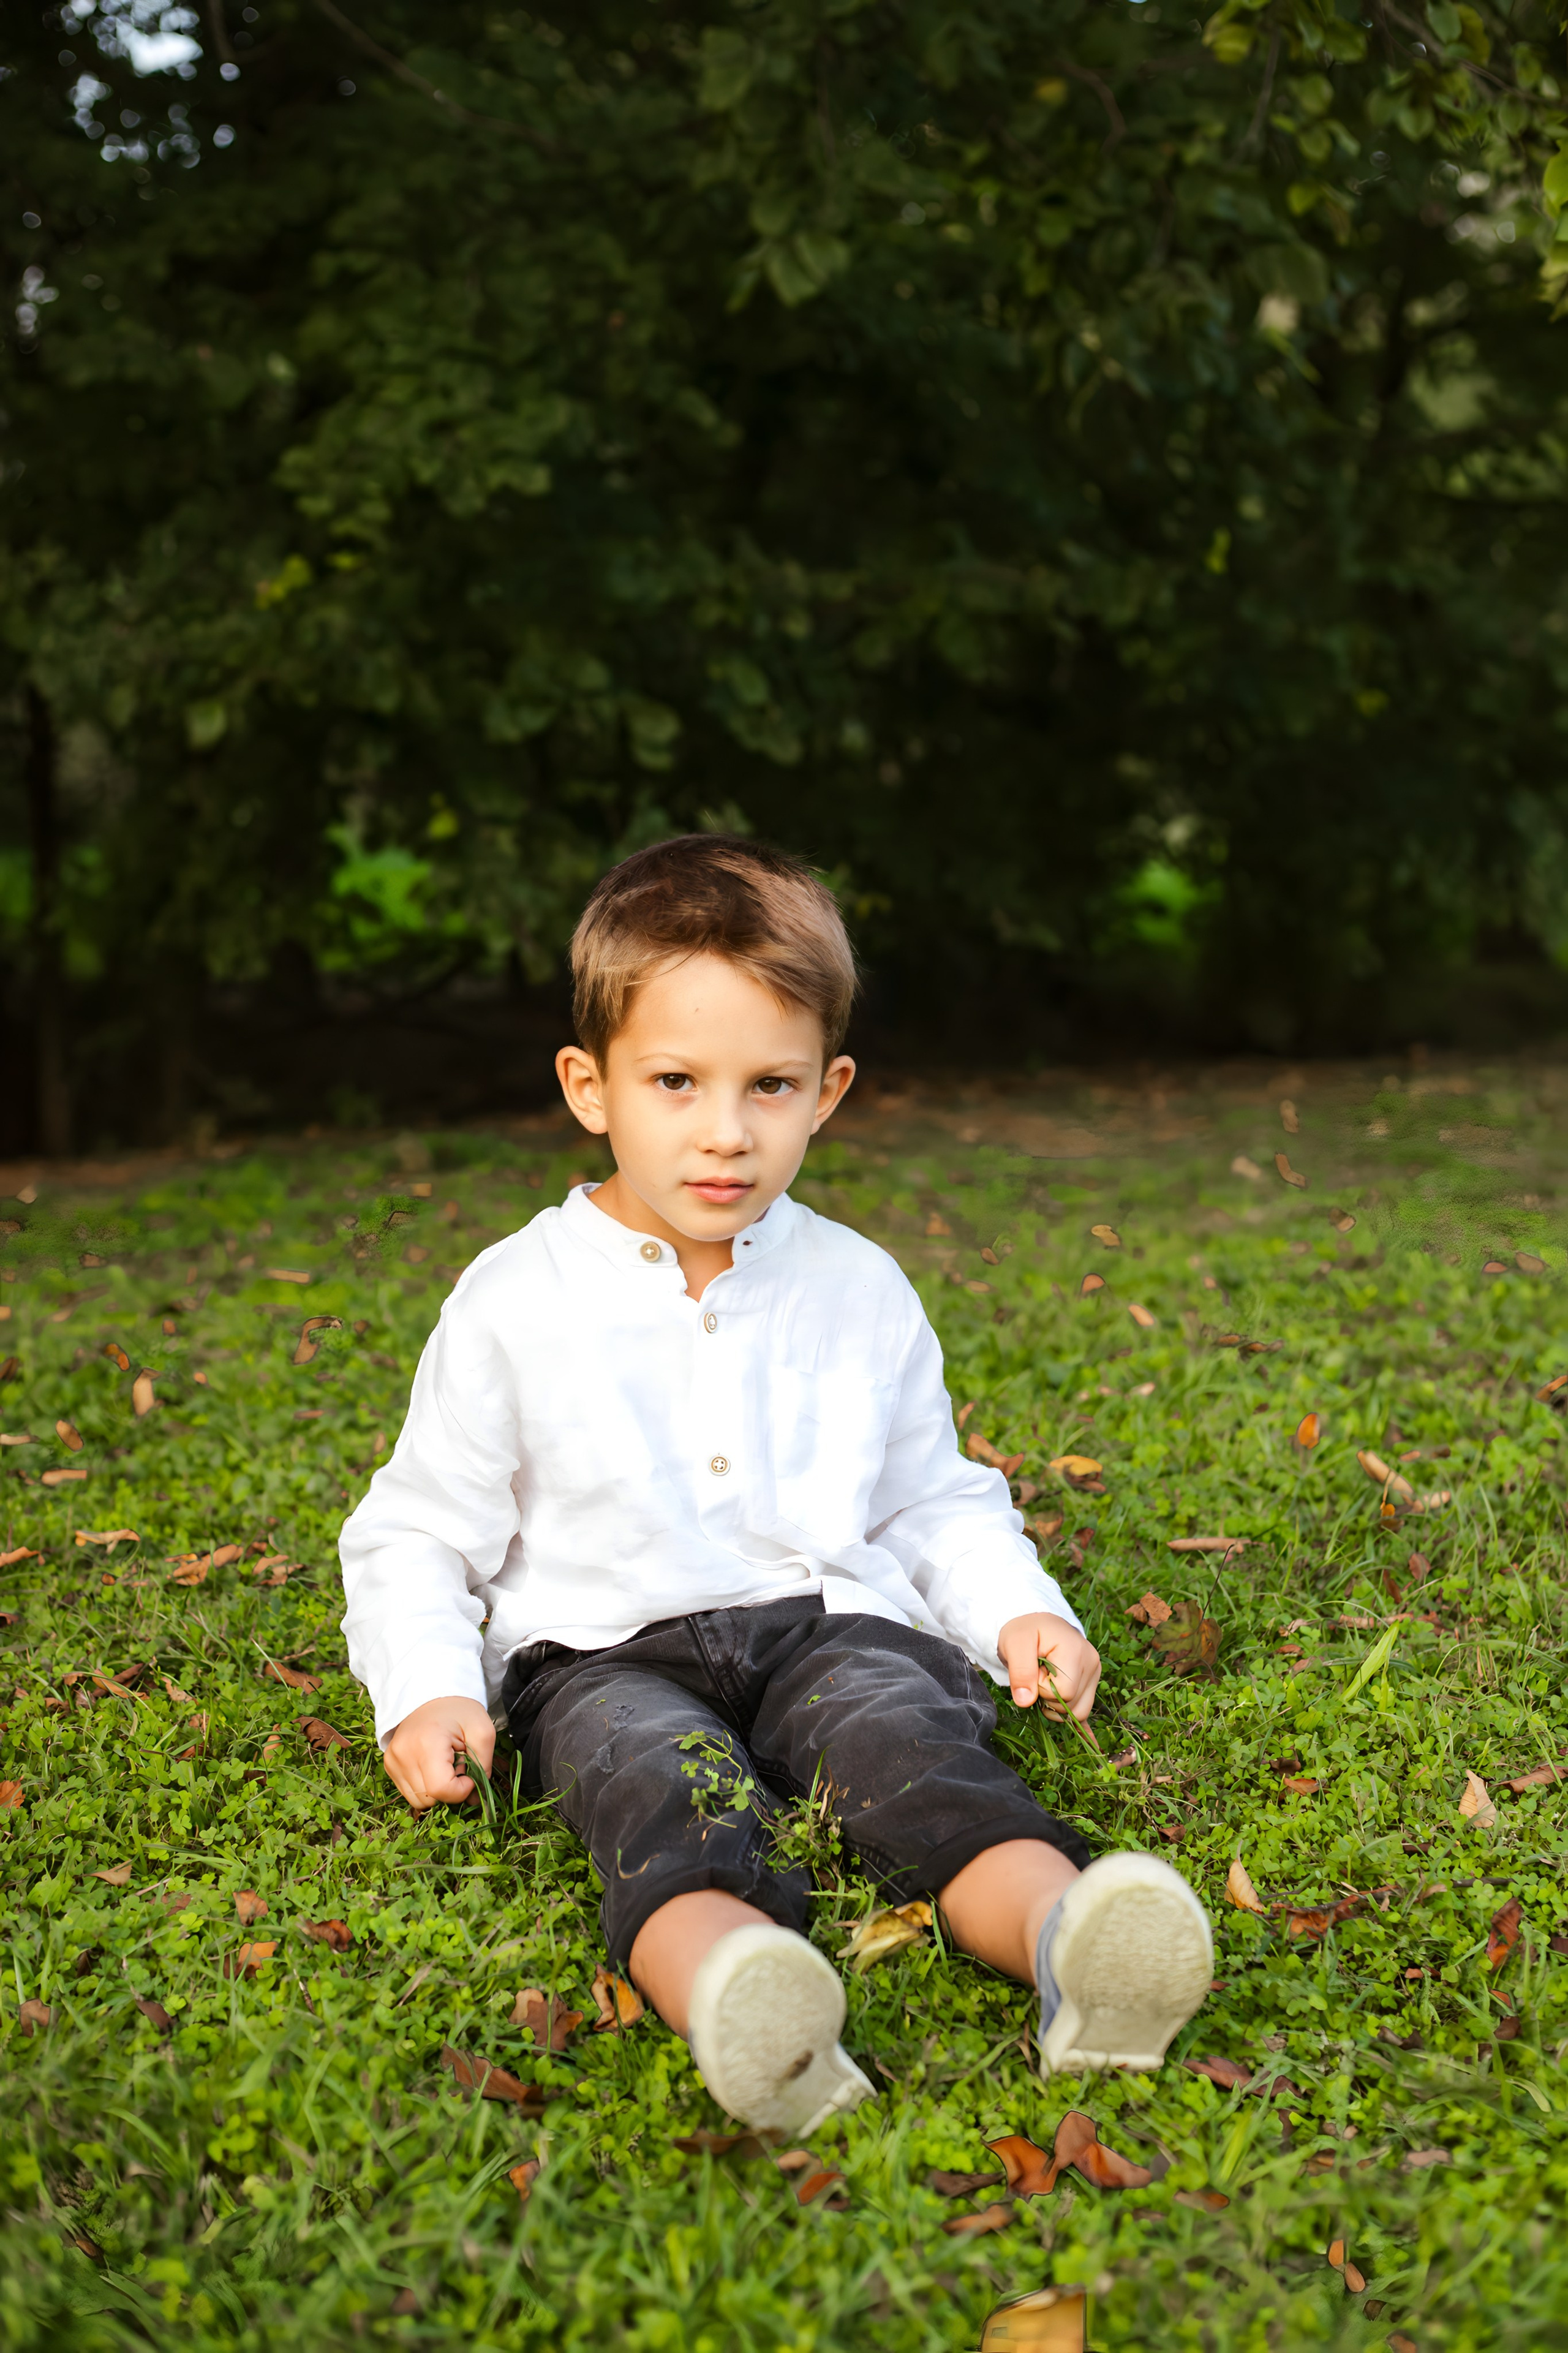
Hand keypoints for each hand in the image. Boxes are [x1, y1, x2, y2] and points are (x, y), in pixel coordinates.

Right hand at [383, 1694, 495, 1809]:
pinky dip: (424, 1785)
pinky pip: (409, 1791)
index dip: (461, 1790)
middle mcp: (403, 1754)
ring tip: (444, 1765)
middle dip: (449, 1789)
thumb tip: (476, 1797)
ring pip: (418, 1799)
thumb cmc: (458, 1710)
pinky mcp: (389, 1765)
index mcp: (427, 1743)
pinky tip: (432, 1765)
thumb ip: (484, 1765)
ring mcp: (392, 1761)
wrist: (431, 1694)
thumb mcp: (482, 1730)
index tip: (469, 1773)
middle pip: (429, 1798)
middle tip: (457, 1764)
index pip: (441, 1789)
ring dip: (436, 1790)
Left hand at [997, 1613, 1101, 1720]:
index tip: (1032, 1670)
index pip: (1063, 1692)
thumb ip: (1020, 1672)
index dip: (1042, 1688)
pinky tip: (1084, 1738)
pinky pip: (1087, 1709)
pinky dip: (1078, 1721)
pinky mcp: (1090, 1682)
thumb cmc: (1024, 1630)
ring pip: (1079, 1711)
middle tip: (1037, 1674)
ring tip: (1045, 1682)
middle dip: (1048, 1697)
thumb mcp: (1015, 1644)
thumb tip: (1026, 1701)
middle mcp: (1092, 1663)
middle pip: (1071, 1704)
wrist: (1033, 1622)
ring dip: (1056, 1705)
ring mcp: (1094, 1673)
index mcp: (1076, 1651)